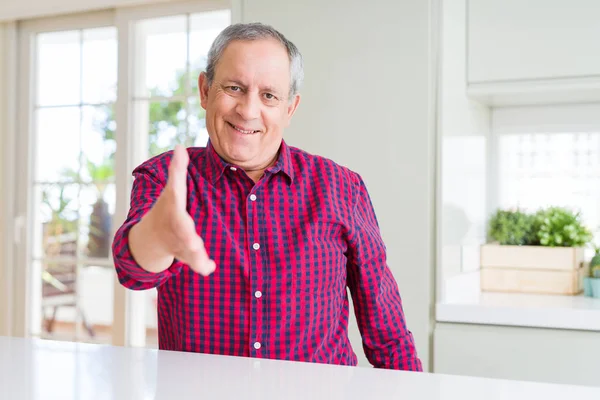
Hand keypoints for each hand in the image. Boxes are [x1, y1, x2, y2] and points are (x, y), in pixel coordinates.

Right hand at [149, 145, 215, 275]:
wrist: (150, 237)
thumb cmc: (166, 209)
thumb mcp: (171, 189)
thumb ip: (177, 170)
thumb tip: (180, 147)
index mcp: (172, 207)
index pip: (175, 199)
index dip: (177, 194)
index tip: (180, 193)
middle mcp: (174, 226)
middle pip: (181, 231)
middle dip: (187, 237)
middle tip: (194, 242)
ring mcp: (178, 242)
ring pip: (187, 250)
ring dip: (195, 256)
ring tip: (204, 262)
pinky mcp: (186, 255)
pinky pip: (194, 262)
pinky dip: (202, 266)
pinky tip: (210, 268)